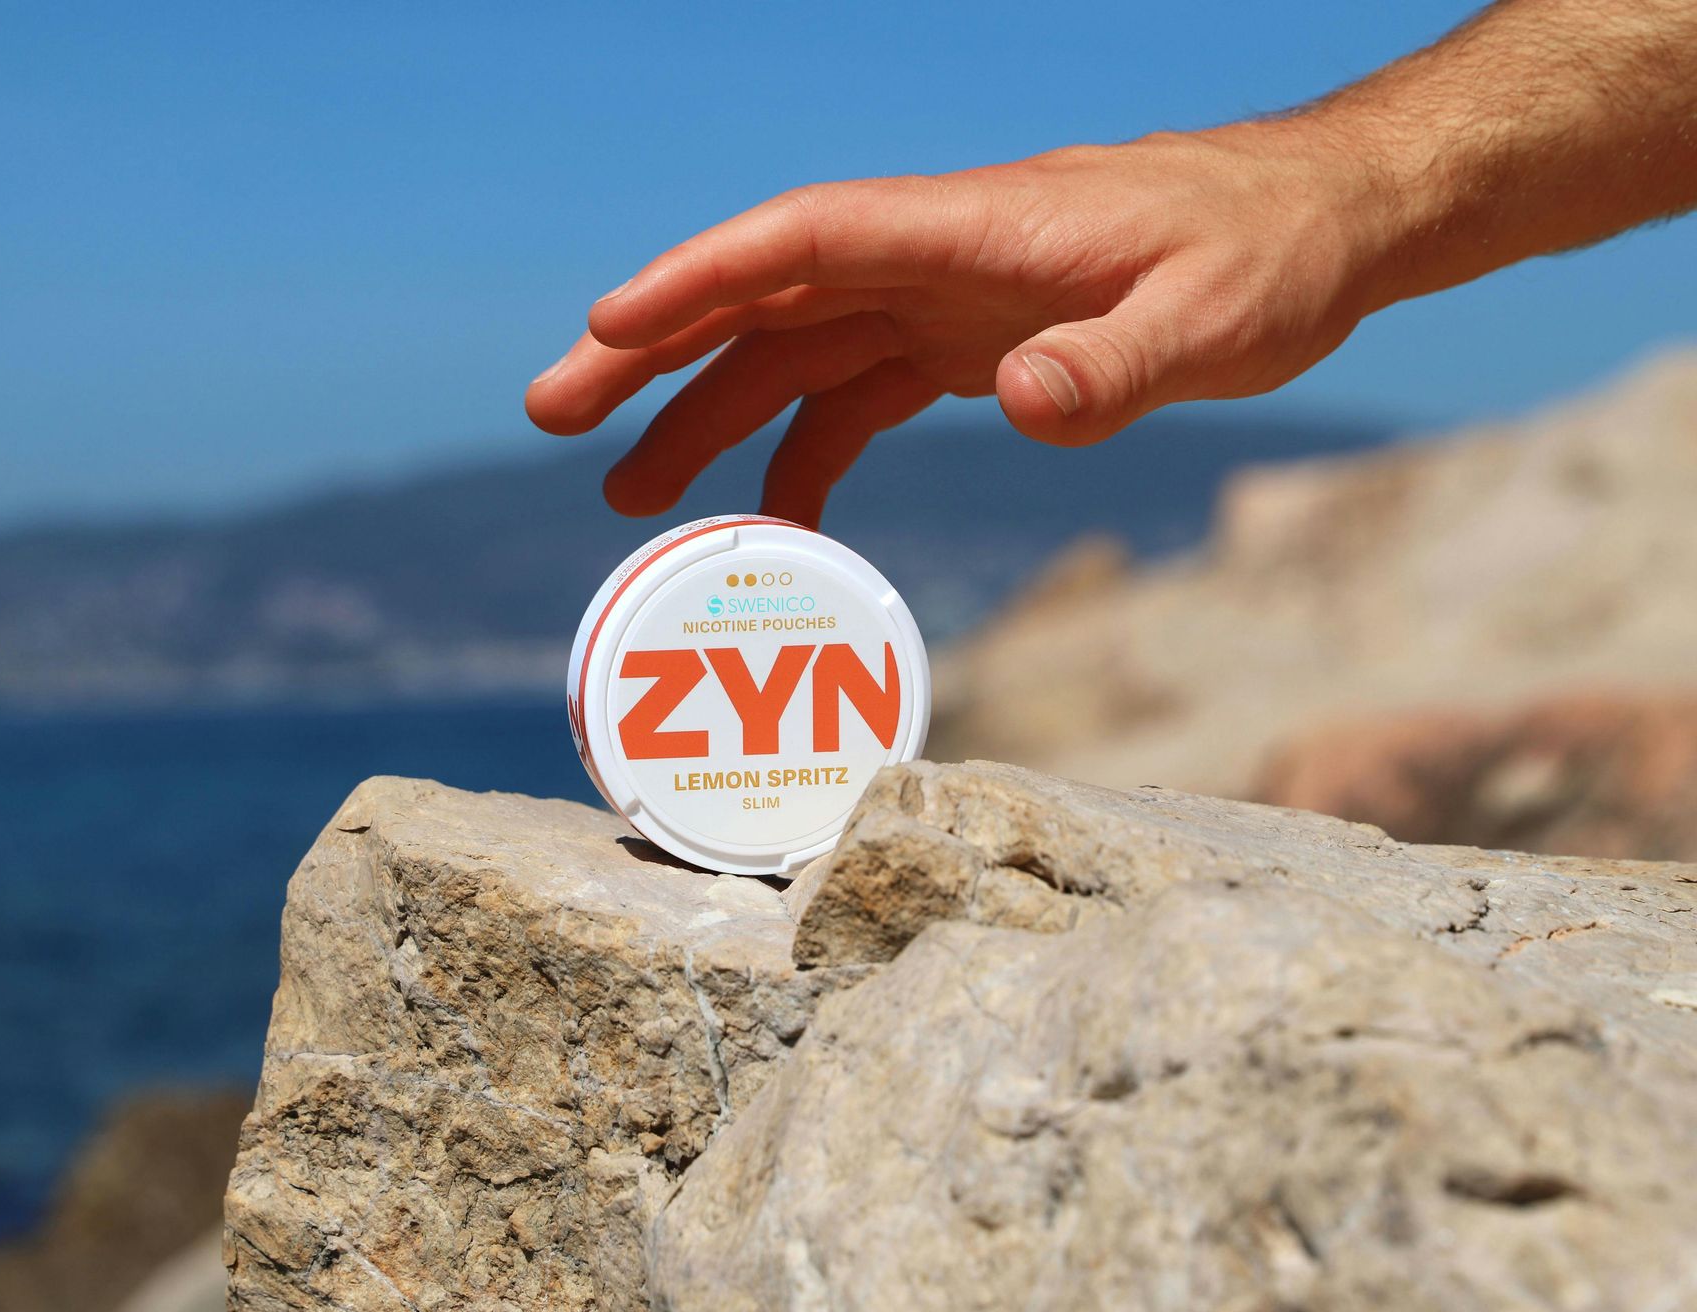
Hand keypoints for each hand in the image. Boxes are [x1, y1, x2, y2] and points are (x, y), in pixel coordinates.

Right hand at [524, 126, 1382, 526]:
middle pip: (761, 293)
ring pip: (792, 349)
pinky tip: (781, 522)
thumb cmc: (1270, 255)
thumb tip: (1018, 403)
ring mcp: (942, 302)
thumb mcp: (1215, 316)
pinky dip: (806, 453)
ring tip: (631, 494)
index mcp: (967, 228)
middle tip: (553, 414)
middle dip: (653, 350)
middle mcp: (932, 258)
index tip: (607, 328)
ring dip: (707, 411)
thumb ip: (1116, 363)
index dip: (698, 279)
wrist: (1319, 229)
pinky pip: (857, 396)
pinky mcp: (968, 345)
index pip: (801, 239)